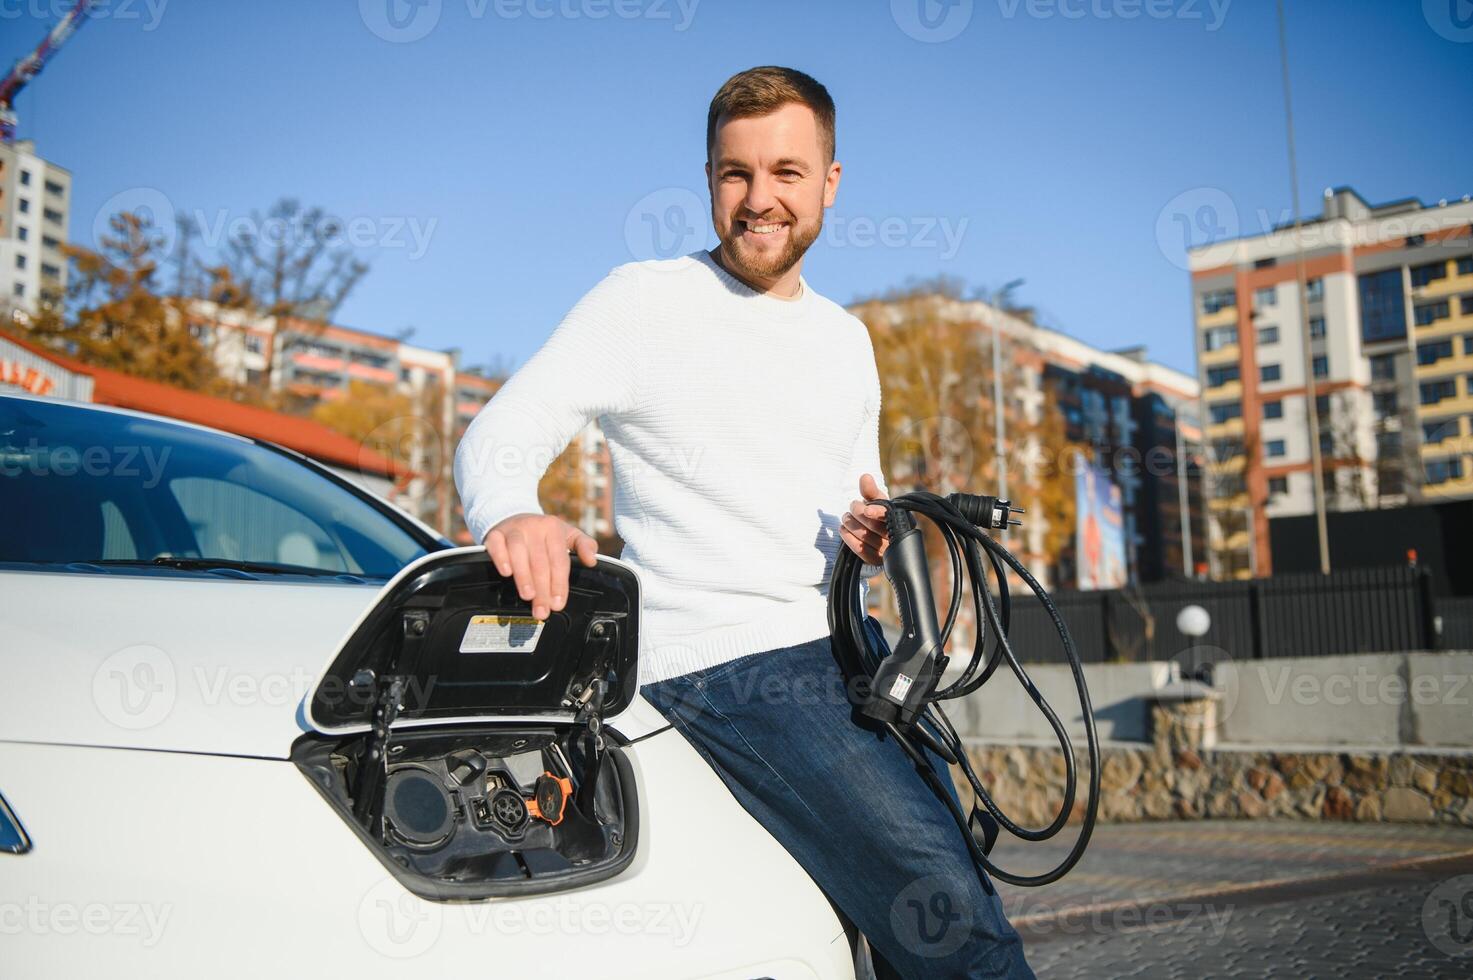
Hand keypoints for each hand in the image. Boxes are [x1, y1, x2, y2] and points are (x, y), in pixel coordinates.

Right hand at [483, 514, 598, 620]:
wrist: (514, 517)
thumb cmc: (543, 533)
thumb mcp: (568, 535)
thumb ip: (585, 546)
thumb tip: (592, 561)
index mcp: (553, 528)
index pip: (559, 560)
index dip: (559, 584)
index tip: (558, 604)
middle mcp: (533, 527)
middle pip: (540, 562)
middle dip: (542, 589)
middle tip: (542, 610)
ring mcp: (513, 529)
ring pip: (518, 553)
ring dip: (524, 577)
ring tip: (528, 596)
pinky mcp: (494, 534)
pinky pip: (496, 546)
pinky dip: (501, 559)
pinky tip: (506, 573)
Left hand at [840, 473, 888, 565]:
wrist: (879, 538)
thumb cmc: (878, 516)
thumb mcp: (876, 502)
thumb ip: (870, 491)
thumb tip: (865, 477)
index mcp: (902, 518)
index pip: (890, 516)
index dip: (878, 512)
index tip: (866, 509)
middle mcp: (897, 536)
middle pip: (874, 526)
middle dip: (858, 514)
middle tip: (851, 507)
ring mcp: (888, 551)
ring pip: (865, 537)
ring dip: (851, 524)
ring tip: (845, 517)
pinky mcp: (877, 560)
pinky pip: (861, 551)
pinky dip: (849, 539)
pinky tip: (843, 530)